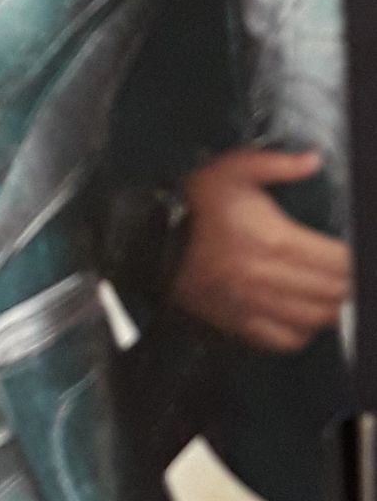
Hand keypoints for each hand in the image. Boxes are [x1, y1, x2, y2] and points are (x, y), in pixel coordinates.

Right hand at [173, 147, 350, 351]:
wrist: (145, 236)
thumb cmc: (193, 201)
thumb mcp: (233, 168)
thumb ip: (278, 164)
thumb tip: (314, 159)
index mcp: (275, 240)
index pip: (338, 262)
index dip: (357, 261)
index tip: (361, 256)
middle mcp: (267, 278)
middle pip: (332, 294)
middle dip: (352, 286)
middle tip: (356, 275)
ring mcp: (252, 305)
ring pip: (314, 320)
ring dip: (334, 310)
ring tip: (340, 296)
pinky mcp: (236, 322)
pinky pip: (282, 340)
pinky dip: (303, 333)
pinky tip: (308, 318)